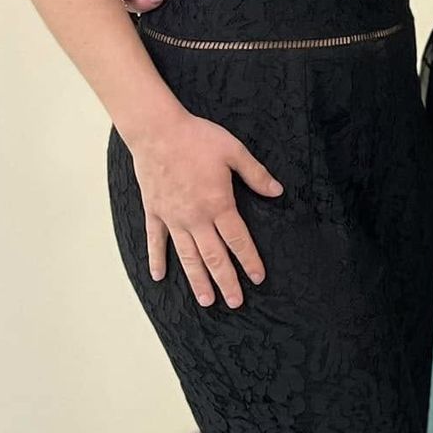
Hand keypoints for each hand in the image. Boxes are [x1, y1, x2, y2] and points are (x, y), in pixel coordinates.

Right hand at [129, 112, 283, 306]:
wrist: (157, 130)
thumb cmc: (197, 138)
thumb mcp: (234, 152)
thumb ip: (256, 175)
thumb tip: (278, 192)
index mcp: (218, 204)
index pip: (238, 240)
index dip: (249, 260)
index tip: (258, 278)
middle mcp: (195, 217)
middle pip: (214, 256)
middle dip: (226, 281)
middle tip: (236, 302)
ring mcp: (172, 217)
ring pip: (187, 256)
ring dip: (197, 280)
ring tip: (206, 301)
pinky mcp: (154, 211)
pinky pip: (156, 240)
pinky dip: (157, 259)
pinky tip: (158, 276)